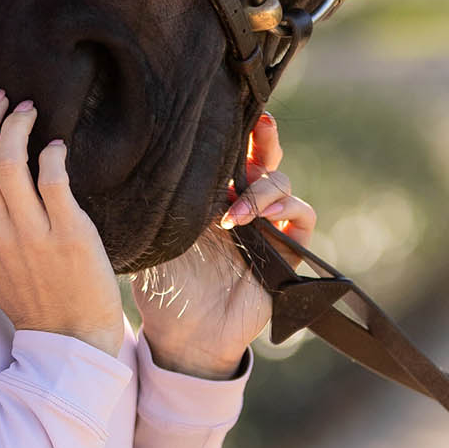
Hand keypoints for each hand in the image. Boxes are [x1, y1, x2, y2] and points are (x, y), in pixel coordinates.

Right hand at [0, 91, 124, 356]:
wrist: (69, 339)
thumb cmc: (32, 294)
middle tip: (3, 97)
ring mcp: (30, 235)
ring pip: (8, 161)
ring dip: (16, 125)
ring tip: (29, 111)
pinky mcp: (68, 236)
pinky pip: (52, 181)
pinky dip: (51, 154)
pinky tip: (56, 147)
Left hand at [131, 113, 316, 379]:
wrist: (184, 335)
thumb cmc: (164, 288)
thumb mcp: (156, 234)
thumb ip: (161, 200)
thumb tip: (146, 159)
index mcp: (213, 199)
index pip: (232, 155)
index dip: (237, 133)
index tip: (232, 112)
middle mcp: (243, 207)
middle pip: (265, 158)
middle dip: (264, 138)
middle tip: (259, 126)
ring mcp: (267, 227)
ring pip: (283, 181)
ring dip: (260, 188)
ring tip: (229, 213)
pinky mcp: (287, 251)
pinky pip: (302, 215)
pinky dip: (281, 208)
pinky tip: (247, 222)